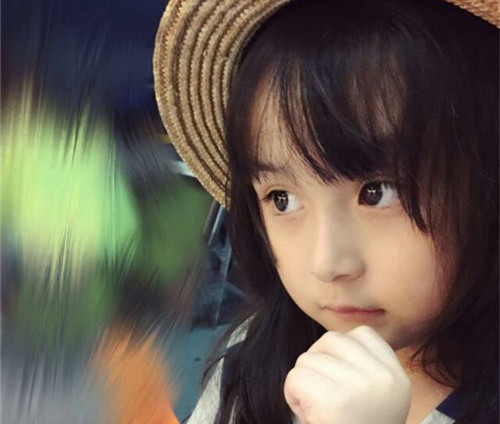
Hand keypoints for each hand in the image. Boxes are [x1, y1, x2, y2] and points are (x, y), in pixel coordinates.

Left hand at [284, 326, 410, 423]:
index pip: (363, 334)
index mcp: (397, 377)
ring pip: (308, 358)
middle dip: (317, 362)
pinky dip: (292, 395)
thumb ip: (362, 367)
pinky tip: (308, 414)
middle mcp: (384, 379)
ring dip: (303, 381)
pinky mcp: (333, 403)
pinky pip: (295, 378)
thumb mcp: (375, 397)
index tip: (341, 380)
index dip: (341, 352)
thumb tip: (331, 341)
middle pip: (331, 340)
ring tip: (316, 408)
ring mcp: (360, 388)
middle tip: (322, 393)